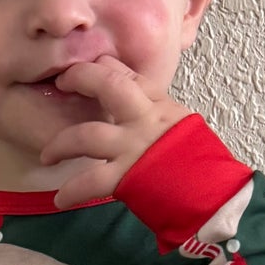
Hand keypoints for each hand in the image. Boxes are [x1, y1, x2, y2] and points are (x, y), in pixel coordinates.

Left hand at [39, 56, 193, 208]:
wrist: (217, 198)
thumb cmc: (207, 171)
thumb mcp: (187, 131)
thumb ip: (162, 121)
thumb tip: (144, 120)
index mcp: (163, 107)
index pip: (129, 75)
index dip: (105, 66)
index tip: (92, 66)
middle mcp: (146, 119)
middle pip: (107, 83)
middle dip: (81, 78)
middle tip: (62, 82)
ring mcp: (135, 146)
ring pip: (87, 134)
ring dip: (61, 144)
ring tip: (47, 155)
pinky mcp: (128, 176)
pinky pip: (90, 181)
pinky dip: (72, 190)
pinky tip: (61, 198)